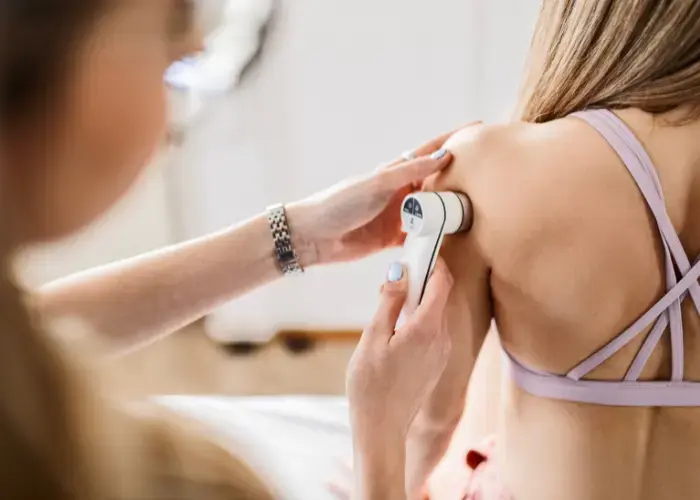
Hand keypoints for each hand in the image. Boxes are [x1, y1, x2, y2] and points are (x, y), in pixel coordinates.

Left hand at [287, 125, 477, 264]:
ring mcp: (397, 216)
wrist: (313, 236)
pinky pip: (419, 238)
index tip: (477, 129)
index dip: (452, 141)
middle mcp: (398, 192)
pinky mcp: (392, 239)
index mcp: (394, 172)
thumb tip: (443, 156)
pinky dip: (433, 238)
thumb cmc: (339, 204)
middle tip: (488, 177)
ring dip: (449, 211)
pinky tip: (450, 240)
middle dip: (459, 178)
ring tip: (477, 210)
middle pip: (436, 182)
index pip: (430, 152)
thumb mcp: (376, 184)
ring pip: (430, 211)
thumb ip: (408, 172)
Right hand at [347, 258, 453, 459]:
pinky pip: (432, 332)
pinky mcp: (435, 365)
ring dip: (416, 303)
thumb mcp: (373, 337)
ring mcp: (441, 354)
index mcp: (428, 329)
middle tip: (391, 281)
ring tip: (388, 307)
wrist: (381, 429)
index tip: (417, 252)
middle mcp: (442, 340)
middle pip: (439, 298)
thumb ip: (389, 302)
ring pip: (435, 315)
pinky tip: (394, 330)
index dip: (433, 263)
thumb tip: (400, 271)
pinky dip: (418, 321)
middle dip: (419, 283)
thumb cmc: (371, 385)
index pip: (442, 283)